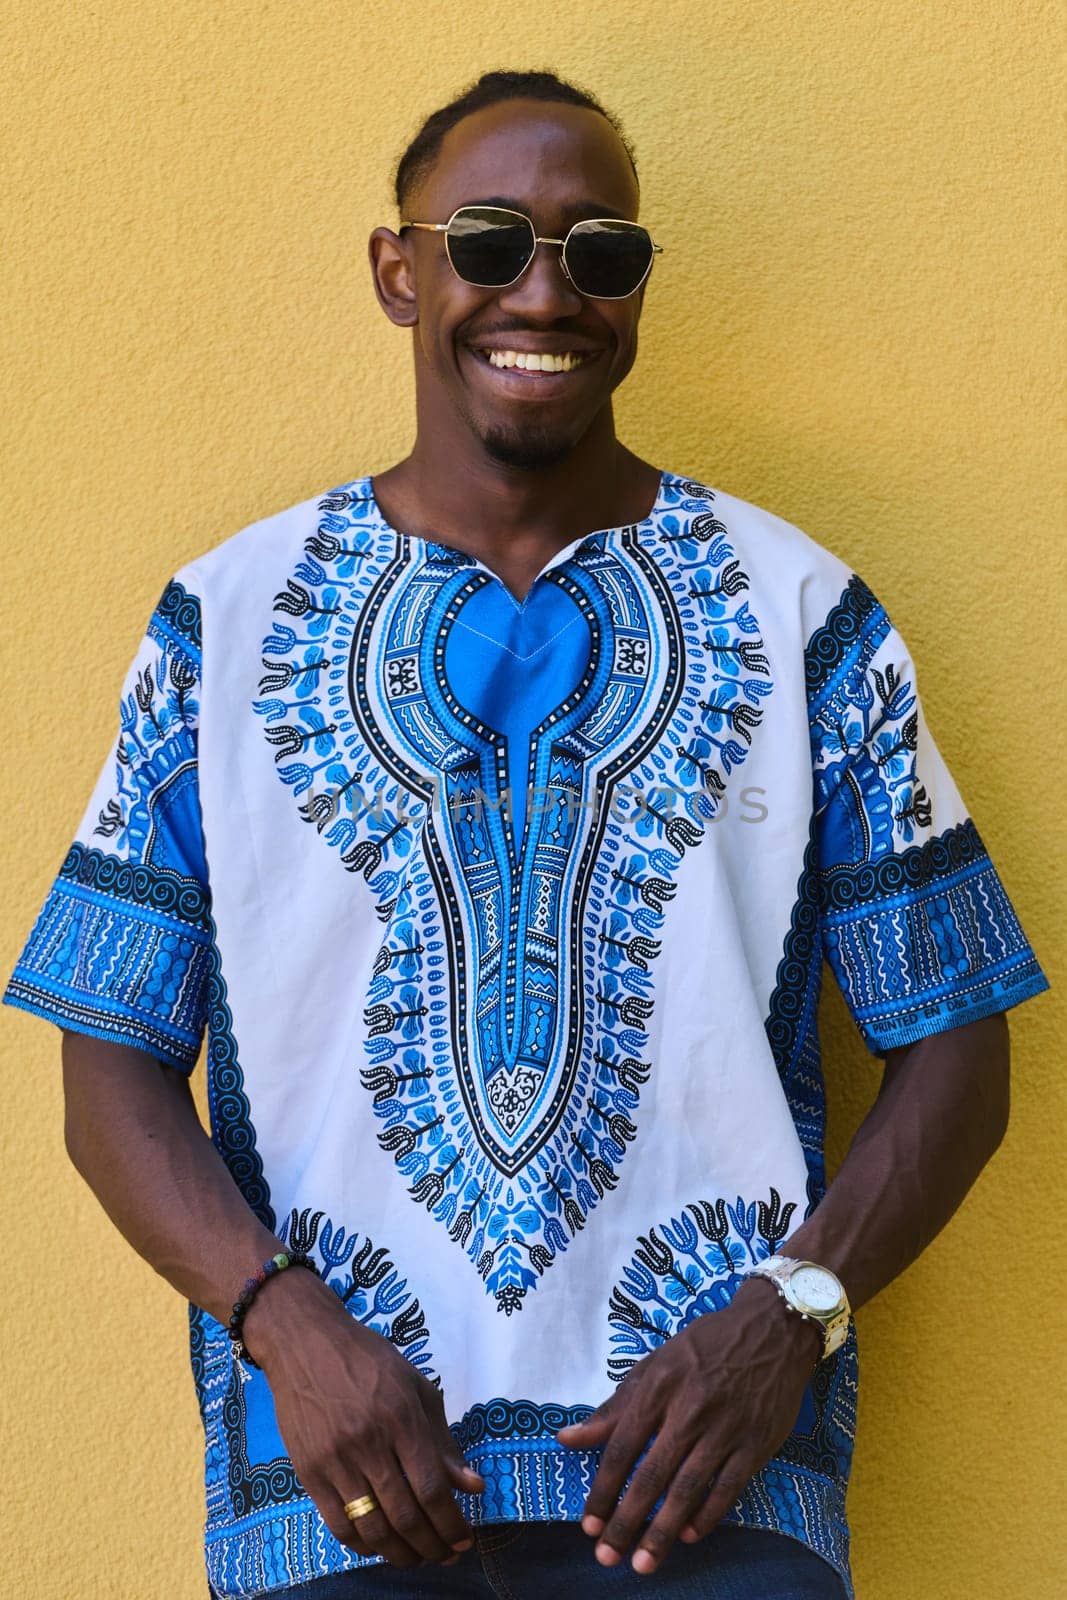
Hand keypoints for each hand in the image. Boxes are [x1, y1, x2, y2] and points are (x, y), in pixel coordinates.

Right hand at [243, 1268, 484, 1568]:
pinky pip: (338, 1525)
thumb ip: (442, 1439)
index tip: (465, 1539)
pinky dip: (363, 1546)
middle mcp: (369, 1442)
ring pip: (372, 1528)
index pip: (431, 1487)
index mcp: (401, 1417)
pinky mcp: (309, 1472)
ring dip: (400, 1554)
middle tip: (448, 1555)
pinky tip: (380, 1547)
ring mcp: (335, 1460)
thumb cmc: (368, 1359)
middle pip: (405, 1514)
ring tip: (418, 1559)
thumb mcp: (415, 1385)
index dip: (451, 1522)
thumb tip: (472, 1485)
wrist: (305, 1342)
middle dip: (432, 1545)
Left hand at [555, 1277, 821, 1574]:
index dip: (603, 1489)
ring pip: (689, 1489)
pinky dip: (706, 1517)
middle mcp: (691, 1408)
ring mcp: (727, 1428)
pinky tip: (687, 1535)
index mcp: (660, 1385)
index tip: (587, 1524)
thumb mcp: (656, 1364)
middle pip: (653, 1475)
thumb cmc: (705, 1347)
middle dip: (627, 1521)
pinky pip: (728, 1489)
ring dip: (662, 1531)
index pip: (623, 1446)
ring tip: (644, 1563)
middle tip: (607, 1557)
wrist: (773, 1329)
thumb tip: (568, 1438)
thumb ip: (615, 1406)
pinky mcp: (757, 1443)